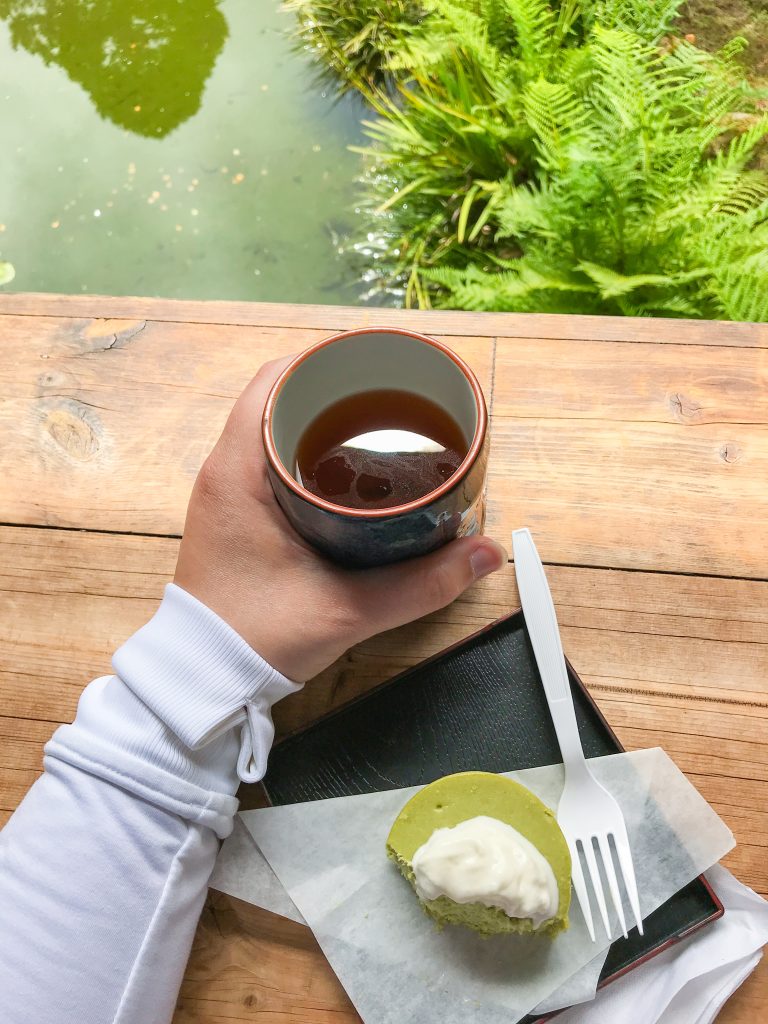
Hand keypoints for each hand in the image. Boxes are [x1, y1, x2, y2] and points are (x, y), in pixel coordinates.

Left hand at [174, 357, 506, 680]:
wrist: (204, 679)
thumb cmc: (254, 638)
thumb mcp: (347, 609)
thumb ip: (421, 584)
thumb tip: (484, 553)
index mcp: (238, 473)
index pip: (272, 380)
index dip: (322, 360)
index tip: (371, 361)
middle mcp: (224, 472)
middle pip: (278, 398)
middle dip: (333, 389)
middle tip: (388, 395)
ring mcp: (227, 493)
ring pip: (273, 429)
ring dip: (320, 419)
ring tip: (377, 425)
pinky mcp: (236, 515)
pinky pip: (270, 460)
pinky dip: (307, 451)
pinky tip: (348, 470)